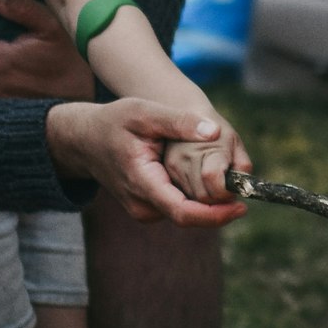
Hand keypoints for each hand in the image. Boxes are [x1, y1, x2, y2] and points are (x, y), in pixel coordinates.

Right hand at [46, 99, 250, 227]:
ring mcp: (143, 209)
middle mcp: (142, 204)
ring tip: (224, 178)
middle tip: (243, 189)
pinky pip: (178, 206)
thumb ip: (178, 122)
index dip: (214, 215)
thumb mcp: (144, 111)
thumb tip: (214, 131)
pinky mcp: (148, 207)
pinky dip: (195, 196)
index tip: (240, 208)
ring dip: (207, 201)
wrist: (84, 140)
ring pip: (185, 212)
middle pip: (189, 216)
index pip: (183, 212)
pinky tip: (203, 178)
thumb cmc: (113, 122)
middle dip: (218, 206)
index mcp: (142, 182)